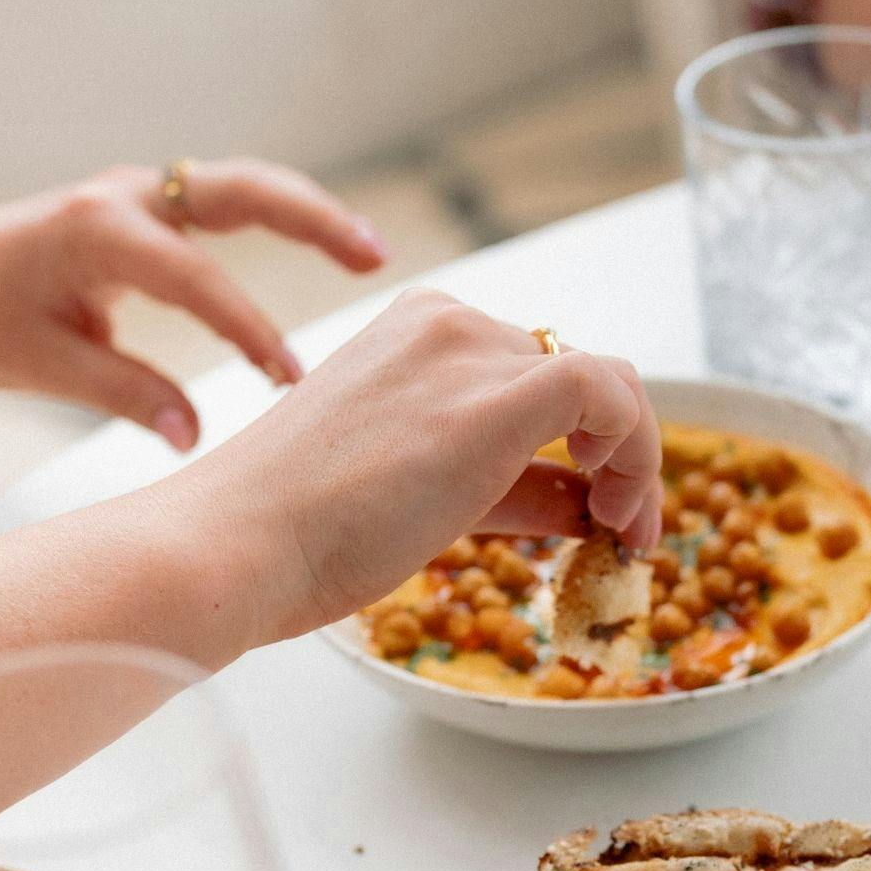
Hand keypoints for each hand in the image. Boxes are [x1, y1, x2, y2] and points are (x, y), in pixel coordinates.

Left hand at [0, 161, 386, 447]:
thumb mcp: (42, 366)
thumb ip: (126, 395)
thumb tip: (197, 436)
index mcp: (93, 229)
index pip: (193, 278)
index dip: (247, 329)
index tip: (289, 382)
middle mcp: (127, 196)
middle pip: (239, 189)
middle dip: (311, 219)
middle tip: (375, 257)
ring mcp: (144, 194)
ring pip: (244, 186)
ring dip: (309, 213)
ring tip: (371, 253)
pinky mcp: (154, 208)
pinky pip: (230, 206)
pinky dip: (283, 221)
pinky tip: (332, 251)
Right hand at [168, 287, 662, 644]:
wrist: (233, 546)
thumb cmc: (297, 535)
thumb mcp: (418, 496)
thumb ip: (505, 489)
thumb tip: (586, 504)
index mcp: (415, 333)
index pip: (532, 369)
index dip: (583, 438)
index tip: (594, 506)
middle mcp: (445, 324)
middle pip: (574, 375)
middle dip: (615, 452)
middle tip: (620, 528)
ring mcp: (468, 353)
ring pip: (605, 382)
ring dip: (635, 458)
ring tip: (625, 530)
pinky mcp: (493, 399)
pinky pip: (607, 392)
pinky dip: (636, 447)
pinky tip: (618, 508)